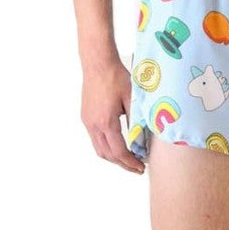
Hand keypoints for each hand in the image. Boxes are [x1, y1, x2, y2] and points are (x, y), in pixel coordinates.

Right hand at [81, 56, 144, 174]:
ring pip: (99, 149)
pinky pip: (95, 139)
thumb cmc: (116, 77)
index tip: (141, 167)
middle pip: (107, 155)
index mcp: (106, 122)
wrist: (98, 62)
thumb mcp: (132, 100)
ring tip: (128, 159)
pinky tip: (117, 145)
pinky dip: (106, 147)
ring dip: (113, 157)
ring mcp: (87, 121)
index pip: (119, 152)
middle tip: (137, 167)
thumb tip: (142, 141)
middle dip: (122, 164)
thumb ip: (136, 122)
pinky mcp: (86, 116)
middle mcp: (93, 124)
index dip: (130, 163)